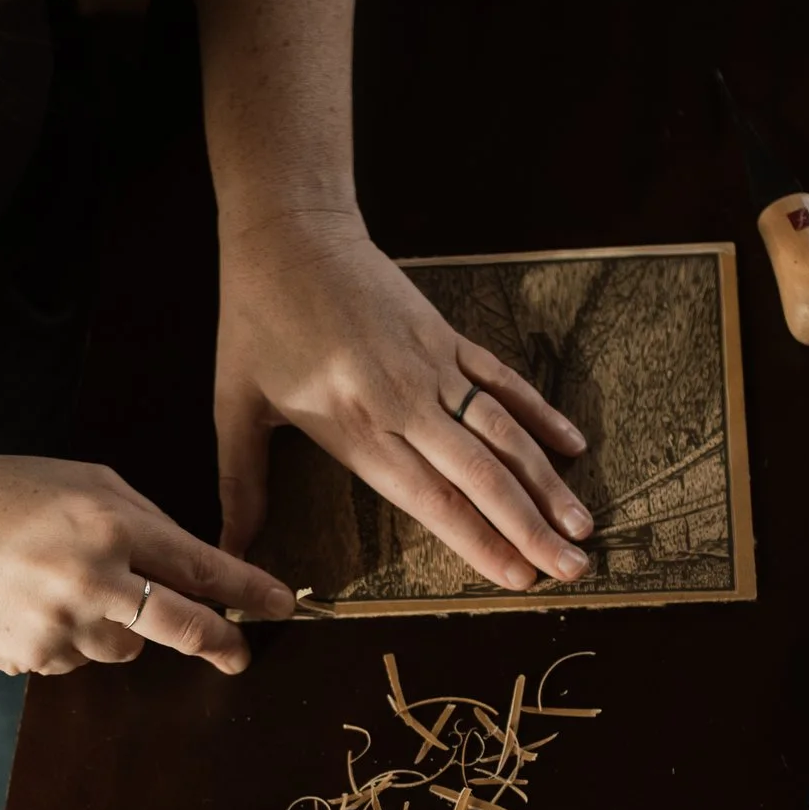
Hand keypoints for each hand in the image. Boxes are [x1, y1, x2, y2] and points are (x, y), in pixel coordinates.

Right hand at [0, 457, 293, 674]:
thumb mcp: (81, 482)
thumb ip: (141, 520)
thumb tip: (191, 567)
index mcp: (111, 524)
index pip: (201, 566)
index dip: (248, 591)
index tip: (281, 606)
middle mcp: (94, 580)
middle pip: (183, 627)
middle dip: (220, 643)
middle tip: (238, 653)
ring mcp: (61, 627)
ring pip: (125, 650)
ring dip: (117, 630)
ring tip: (66, 589)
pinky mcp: (32, 660)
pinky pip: (76, 662)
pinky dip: (69, 641)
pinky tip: (33, 607)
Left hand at [212, 210, 593, 589]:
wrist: (289, 230)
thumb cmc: (256, 319)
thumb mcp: (235, 405)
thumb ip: (240, 484)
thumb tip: (227, 549)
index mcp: (354, 426)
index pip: (430, 498)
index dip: (479, 541)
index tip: (516, 579)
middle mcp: (403, 400)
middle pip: (480, 475)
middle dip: (530, 528)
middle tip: (572, 570)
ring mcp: (432, 365)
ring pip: (503, 432)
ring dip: (546, 482)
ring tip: (581, 526)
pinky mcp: (446, 335)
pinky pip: (504, 380)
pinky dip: (540, 413)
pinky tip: (573, 447)